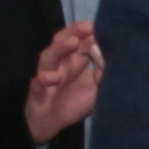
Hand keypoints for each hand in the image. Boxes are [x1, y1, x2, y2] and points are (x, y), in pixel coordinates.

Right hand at [23, 22, 103, 144]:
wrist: (51, 123)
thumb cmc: (75, 101)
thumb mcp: (97, 87)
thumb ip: (105, 71)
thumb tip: (110, 52)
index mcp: (74, 59)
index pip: (81, 39)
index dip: (91, 32)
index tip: (106, 25)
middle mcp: (60, 63)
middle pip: (63, 41)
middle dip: (75, 31)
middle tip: (89, 27)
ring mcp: (47, 75)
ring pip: (49, 57)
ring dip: (60, 49)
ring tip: (72, 43)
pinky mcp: (38, 91)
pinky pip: (37, 83)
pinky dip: (43, 79)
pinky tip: (50, 78)